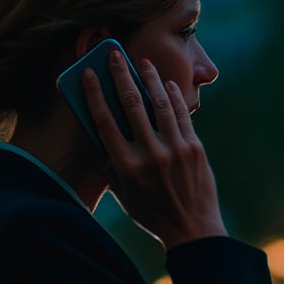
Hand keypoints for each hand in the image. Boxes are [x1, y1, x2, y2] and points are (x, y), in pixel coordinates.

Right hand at [83, 53, 226, 248]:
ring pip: (160, 104)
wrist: (192, 228)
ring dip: (150, 79)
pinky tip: (167, 84)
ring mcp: (175, 150)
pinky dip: (174, 97)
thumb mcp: (123, 194)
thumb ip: (111, 165)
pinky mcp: (195, 148)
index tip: (88, 74)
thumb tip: (99, 131)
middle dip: (121, 75)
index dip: (94, 94)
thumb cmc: (152, 213)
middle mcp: (150, 155)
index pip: (105, 121)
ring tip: (143, 62)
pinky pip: (182, 115)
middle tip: (114, 55)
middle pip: (132, 105)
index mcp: (126, 167)